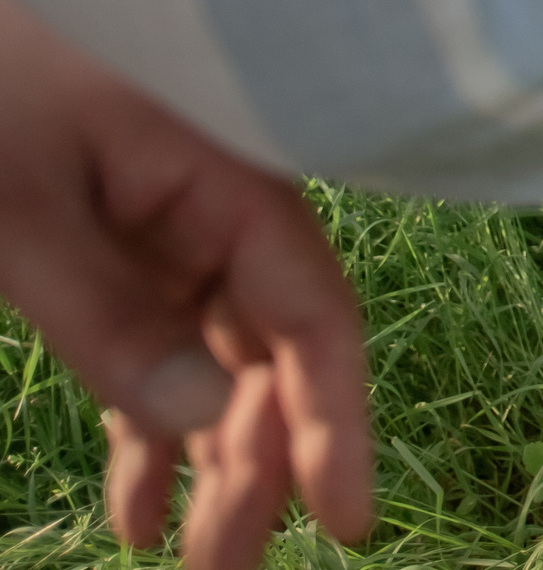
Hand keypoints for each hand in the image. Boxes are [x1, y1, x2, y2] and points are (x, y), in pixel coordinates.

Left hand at [0, 0, 371, 569]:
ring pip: (218, 355)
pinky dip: (148, 421)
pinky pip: (157, 339)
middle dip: (256, 468)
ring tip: (192, 562)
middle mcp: (226, 198)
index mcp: (235, 173)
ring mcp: (175, 215)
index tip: (348, 523)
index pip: (314, 314)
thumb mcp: (21, 209)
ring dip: (207, 458)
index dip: (339, 421)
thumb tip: (212, 424)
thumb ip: (111, 316)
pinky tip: (140, 505)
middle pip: (270, 350)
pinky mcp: (123, 230)